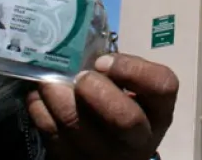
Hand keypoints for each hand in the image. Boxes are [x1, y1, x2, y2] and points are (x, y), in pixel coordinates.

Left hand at [26, 53, 178, 159]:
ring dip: (56, 95)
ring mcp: (107, 156)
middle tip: (79, 77)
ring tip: (49, 80)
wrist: (112, 149)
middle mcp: (139, 139)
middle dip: (95, 89)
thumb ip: (119, 70)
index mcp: (159, 111)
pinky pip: (52, 134)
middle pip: (125, 118)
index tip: (103, 61)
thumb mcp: (133, 87)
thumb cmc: (122, 103)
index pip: (161, 85)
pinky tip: (40, 98)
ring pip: (77, 125)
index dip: (130, 69)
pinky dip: (40, 110)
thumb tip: (80, 52)